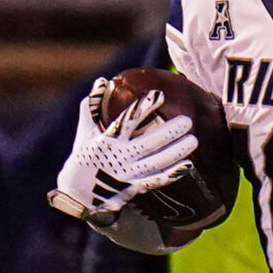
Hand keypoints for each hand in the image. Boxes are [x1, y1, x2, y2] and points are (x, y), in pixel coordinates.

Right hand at [51, 87, 196, 218]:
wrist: (78, 192)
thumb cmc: (85, 155)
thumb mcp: (85, 131)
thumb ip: (93, 105)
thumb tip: (102, 81)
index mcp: (106, 140)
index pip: (127, 122)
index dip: (144, 109)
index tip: (159, 96)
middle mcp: (118, 157)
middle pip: (147, 144)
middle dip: (169, 132)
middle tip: (187, 120)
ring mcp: (127, 174)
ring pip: (156, 163)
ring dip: (176, 152)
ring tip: (193, 140)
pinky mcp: (134, 187)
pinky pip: (156, 181)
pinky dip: (172, 174)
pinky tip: (188, 164)